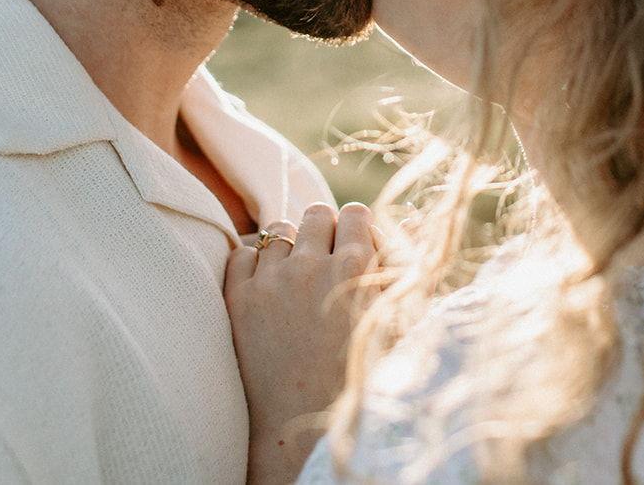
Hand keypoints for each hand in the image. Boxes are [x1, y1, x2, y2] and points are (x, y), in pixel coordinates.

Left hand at [224, 202, 378, 484]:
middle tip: (324, 260)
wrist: (302, 432)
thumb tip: (404, 220)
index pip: (355, 213)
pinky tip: (266, 287)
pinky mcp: (239, 297)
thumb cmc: (359, 380)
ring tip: (295, 279)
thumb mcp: (392, 322)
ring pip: (279, 230)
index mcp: (357, 269)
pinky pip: (244, 252)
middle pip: (316, 213)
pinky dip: (254, 263)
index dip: (355, 228)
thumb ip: (397, 268)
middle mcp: (313, 265)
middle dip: (323, 231)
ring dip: (289, 247)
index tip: (352, 245)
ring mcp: (272, 280)